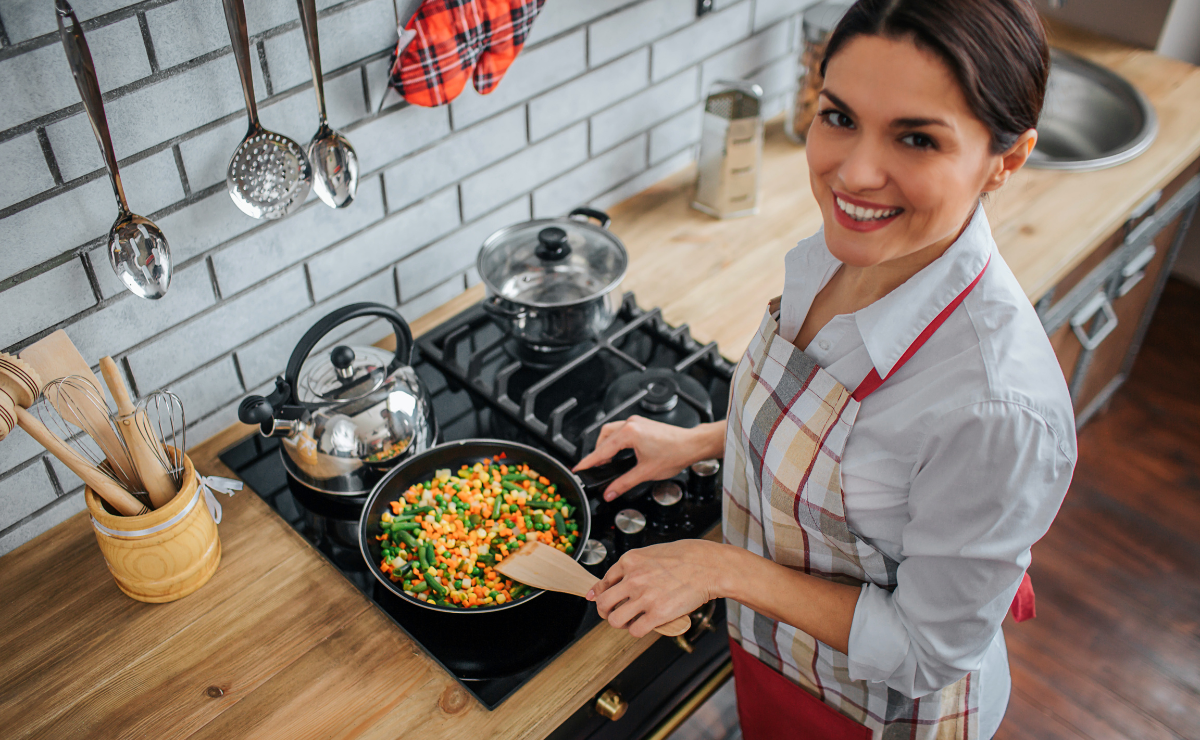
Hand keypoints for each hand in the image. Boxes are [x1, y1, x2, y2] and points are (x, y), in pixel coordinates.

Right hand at [573, 416, 722, 500]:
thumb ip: (624, 483)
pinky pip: (621, 431)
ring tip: (605, 462)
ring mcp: (637, 422)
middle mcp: (632, 424)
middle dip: (597, 454)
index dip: (589, 462)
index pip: (602, 450)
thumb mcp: (645, 472)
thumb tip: (610, 491)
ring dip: (606, 446)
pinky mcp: (642, 424)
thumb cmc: (675, 453)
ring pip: (611, 432)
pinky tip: (618, 452)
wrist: (692, 445)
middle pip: (603, 437)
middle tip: (594, 469)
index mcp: (630, 433)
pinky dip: (615, 441)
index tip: (579, 468)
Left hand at [586, 540, 725, 637]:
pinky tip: (645, 624)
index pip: (603, 583)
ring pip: (615, 620)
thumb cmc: (685, 557)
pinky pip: (635, 630)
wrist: (709, 566)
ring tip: (630, 620)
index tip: (605, 600)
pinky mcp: (658, 613)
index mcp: (629, 561)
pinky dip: (637, 631)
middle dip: (605, 612)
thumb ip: (630, 567)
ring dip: (621, 623)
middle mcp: (633, 578)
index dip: (603, 594)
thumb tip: (611, 580)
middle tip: (614, 613)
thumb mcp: (650, 553)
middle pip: (603, 603)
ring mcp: (645, 596)